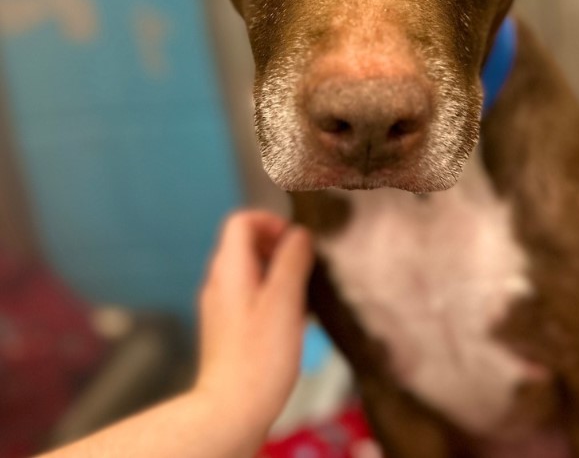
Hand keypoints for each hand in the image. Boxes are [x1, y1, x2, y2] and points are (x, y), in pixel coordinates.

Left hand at [194, 210, 313, 447]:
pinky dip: (273, 297)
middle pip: (246, 244)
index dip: (271, 222)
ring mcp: (222, 307)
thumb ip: (292, 260)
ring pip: (251, 272)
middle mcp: (220, 283)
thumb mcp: (285, 300)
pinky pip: (251, 297)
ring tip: (303, 295)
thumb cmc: (259, 358)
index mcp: (230, 269)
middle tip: (304, 268)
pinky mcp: (228, 330)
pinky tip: (293, 321)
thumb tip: (300, 234)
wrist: (231, 412)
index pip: (242, 221)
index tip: (296, 242)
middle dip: (279, 247)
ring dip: (279, 274)